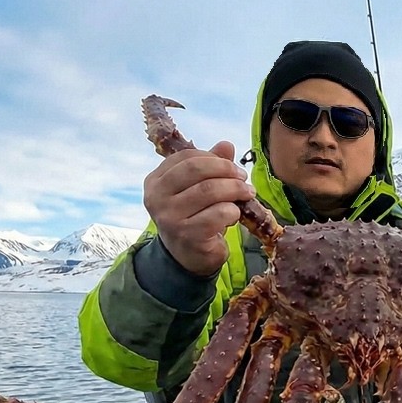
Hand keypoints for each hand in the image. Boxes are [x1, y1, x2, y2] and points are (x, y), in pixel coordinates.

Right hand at [143, 140, 255, 275]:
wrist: (188, 257)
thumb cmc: (193, 217)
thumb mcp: (197, 189)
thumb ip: (210, 165)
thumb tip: (226, 145)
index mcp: (156, 181)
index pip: (186, 157)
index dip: (214, 158)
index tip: (232, 167)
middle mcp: (157, 198)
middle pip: (197, 169)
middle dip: (227, 170)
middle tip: (243, 178)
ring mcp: (170, 217)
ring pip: (209, 190)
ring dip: (234, 190)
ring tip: (245, 194)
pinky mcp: (188, 235)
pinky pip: (218, 214)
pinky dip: (233, 211)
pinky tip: (234, 215)